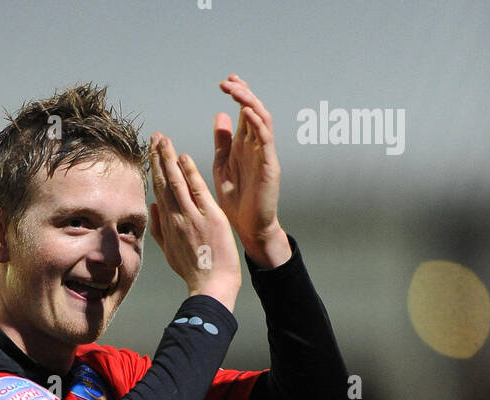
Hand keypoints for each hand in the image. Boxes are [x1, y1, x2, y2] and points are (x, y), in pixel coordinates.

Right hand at [149, 131, 240, 310]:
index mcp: (168, 225)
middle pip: (163, 182)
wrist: (211, 285)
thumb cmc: (194, 271)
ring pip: (176, 182)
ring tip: (164, 139)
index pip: (159, 190)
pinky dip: (189, 174)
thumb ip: (160, 229)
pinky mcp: (209, 218)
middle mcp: (176, 218)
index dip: (154, 169)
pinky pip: (196, 191)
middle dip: (158, 158)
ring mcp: (191, 217)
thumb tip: (152, 207)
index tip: (151, 152)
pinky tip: (183, 158)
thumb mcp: (170, 252)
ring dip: (169, 159)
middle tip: (154, 136)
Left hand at [213, 75, 290, 267]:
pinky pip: (266, 140)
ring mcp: (264, 154)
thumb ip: (223, 142)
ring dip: (249, 102)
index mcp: (244, 145)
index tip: (225, 81)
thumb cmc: (236, 202)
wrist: (248, 228)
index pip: (244, 112)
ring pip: (262, 119)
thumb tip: (220, 116)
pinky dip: (257, 124)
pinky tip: (246, 113)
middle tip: (227, 81)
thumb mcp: (223, 166)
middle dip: (242, 92)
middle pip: (254, 110)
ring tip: (236, 91)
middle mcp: (256, 145)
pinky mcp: (269, 166)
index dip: (237, 94)